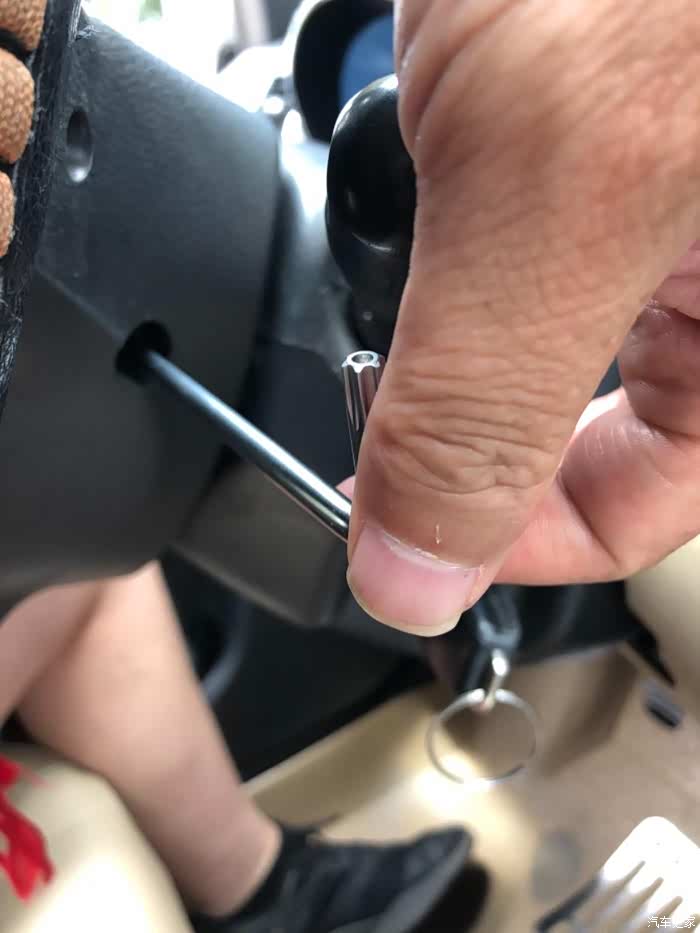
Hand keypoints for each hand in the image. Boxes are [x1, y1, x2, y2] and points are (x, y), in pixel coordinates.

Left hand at [346, 0, 699, 634]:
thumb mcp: (559, 168)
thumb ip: (484, 399)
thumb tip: (417, 573)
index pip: (652, 507)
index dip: (517, 533)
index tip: (402, 519)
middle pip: (610, 420)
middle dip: (486, 409)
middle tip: (391, 383)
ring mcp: (678, 202)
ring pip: (570, 324)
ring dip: (475, 304)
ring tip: (455, 218)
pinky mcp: (622, 129)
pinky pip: (548, 223)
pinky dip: (479, 216)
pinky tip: (460, 146)